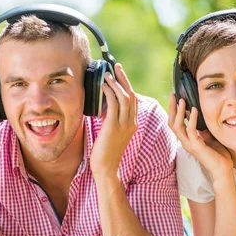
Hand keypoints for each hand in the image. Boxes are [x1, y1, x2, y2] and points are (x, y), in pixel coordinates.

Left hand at [90, 63, 137, 177]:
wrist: (106, 169)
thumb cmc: (105, 153)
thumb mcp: (112, 134)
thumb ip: (112, 120)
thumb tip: (105, 107)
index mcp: (132, 124)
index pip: (133, 100)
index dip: (126, 85)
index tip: (119, 74)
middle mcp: (131, 122)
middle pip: (131, 95)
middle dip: (124, 78)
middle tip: (116, 66)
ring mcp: (124, 125)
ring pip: (124, 97)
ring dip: (115, 83)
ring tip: (107, 74)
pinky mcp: (114, 127)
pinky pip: (114, 104)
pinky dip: (109, 92)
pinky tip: (102, 86)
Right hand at [168, 94, 232, 178]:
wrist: (223, 169)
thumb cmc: (217, 154)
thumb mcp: (209, 137)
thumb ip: (202, 128)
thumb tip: (200, 117)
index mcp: (187, 139)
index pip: (175, 123)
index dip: (173, 111)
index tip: (175, 98)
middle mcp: (185, 142)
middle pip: (172, 123)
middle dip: (171, 108)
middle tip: (172, 95)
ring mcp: (189, 145)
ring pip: (177, 126)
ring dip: (178, 112)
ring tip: (181, 100)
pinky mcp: (196, 147)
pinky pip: (190, 131)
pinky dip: (191, 119)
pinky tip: (193, 110)